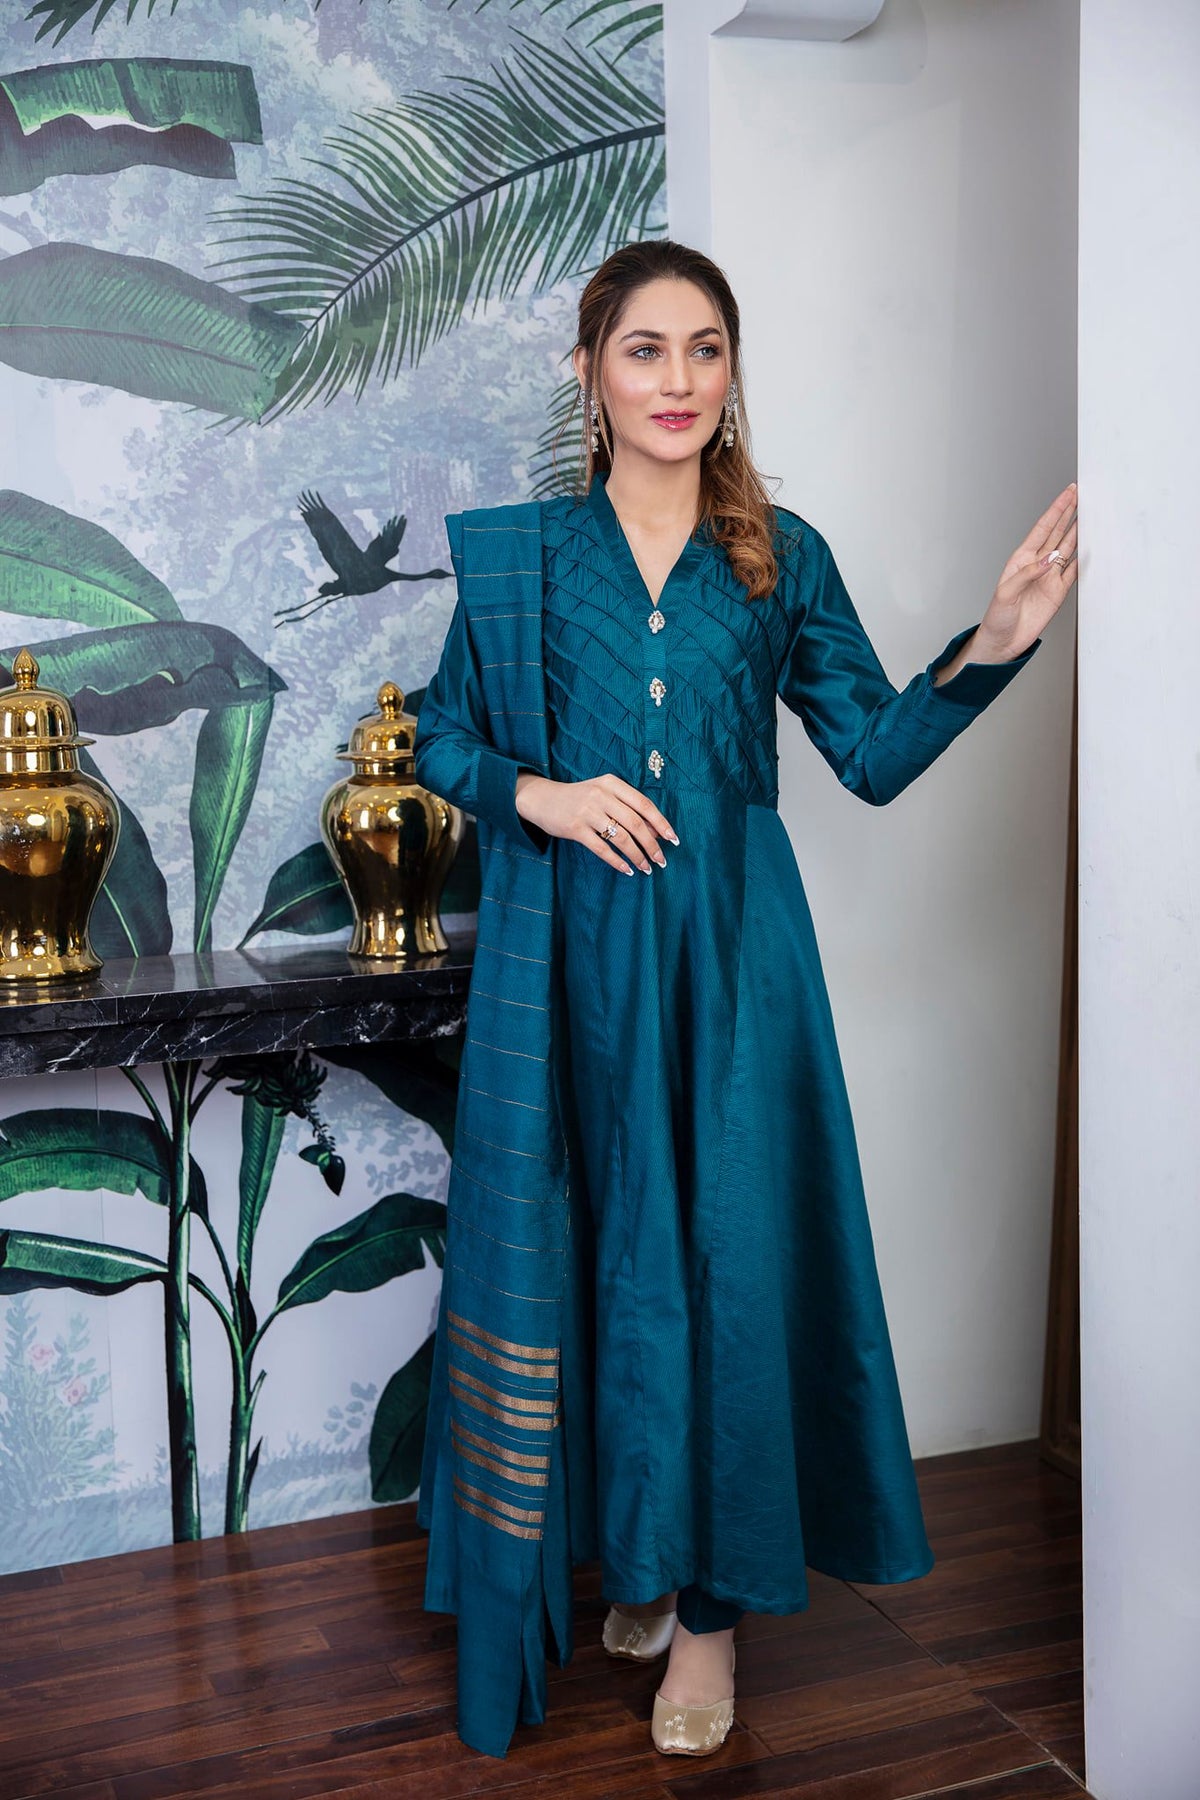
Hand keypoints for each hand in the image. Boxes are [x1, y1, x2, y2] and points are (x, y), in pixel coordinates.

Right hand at [515, 771, 677, 875]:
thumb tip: (655, 832)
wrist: (542, 799)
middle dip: (652, 845)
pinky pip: (602, 849)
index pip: (644, 804)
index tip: (673, 839)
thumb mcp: (603, 792)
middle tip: (661, 860)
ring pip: (621, 838)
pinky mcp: (575, 828)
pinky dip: (617, 861)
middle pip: (635, 823)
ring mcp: (587, 812)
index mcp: (611, 783)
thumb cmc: (579, 797)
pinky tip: (626, 869)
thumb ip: (627, 806)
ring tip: (646, 868)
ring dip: (637, 856)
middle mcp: (601, 795)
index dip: (661, 823)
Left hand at [975, 481, 1078, 659]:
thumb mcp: (1006, 593)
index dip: (1056, 510)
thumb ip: (1028, 573)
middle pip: (1058, 532)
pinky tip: (1093, 546)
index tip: (1069, 493)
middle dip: (1070, 513)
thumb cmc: (997, 618)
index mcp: (1021, 559)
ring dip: (1080, 531)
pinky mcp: (1059, 591)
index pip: (1043, 528)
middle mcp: (1037, 564)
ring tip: (1092, 514)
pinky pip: (1075, 571)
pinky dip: (1085, 559)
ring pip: (1069, 548)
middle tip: (1083, 495)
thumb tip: (1050, 558)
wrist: (1003, 642)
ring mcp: (1049, 577)